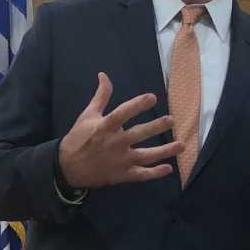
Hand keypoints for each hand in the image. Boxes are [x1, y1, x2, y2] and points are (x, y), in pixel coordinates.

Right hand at [58, 73, 181, 188]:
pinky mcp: (121, 175)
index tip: (152, 97)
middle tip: (171, 120)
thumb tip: (104, 75)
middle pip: (138, 134)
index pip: (122, 114)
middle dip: (155, 127)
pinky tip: (168, 168)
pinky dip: (154, 173)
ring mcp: (119, 161)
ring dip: (164, 151)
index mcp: (104, 127)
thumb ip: (101, 96)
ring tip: (181, 145)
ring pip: (145, 156)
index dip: (137, 105)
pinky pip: (140, 175)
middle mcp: (114, 143)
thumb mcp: (87, 115)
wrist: (67, 167)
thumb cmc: (78, 139)